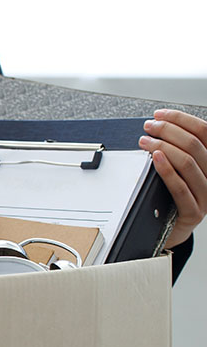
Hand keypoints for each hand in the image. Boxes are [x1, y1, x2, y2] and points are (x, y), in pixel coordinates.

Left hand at [139, 109, 206, 248]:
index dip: (181, 119)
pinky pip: (180, 187)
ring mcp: (206, 194)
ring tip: (145, 141)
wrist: (168, 232)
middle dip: (169, 130)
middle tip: (149, 127)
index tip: (160, 114)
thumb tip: (158, 127)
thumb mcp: (177, 171)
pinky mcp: (194, 211)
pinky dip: (167, 170)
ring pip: (188, 162)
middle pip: (195, 144)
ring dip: (163, 146)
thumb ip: (175, 151)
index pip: (204, 132)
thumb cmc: (169, 199)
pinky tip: (155, 158)